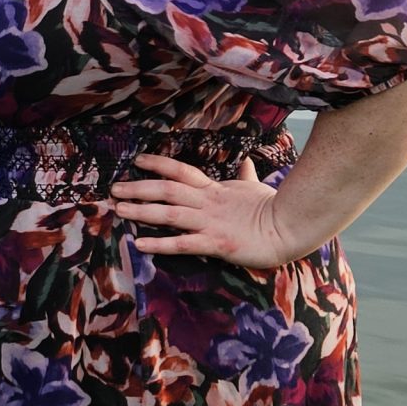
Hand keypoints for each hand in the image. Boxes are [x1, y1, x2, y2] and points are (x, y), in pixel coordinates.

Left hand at [112, 154, 304, 269]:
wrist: (292, 227)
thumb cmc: (274, 208)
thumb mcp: (255, 188)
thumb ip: (245, 176)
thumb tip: (246, 161)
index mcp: (215, 189)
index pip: (182, 171)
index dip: (159, 164)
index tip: (138, 161)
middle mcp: (208, 203)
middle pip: (168, 190)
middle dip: (139, 188)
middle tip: (114, 188)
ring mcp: (211, 222)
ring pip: (170, 214)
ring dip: (142, 211)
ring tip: (119, 210)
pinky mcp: (216, 244)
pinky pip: (183, 244)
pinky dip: (160, 243)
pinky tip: (140, 244)